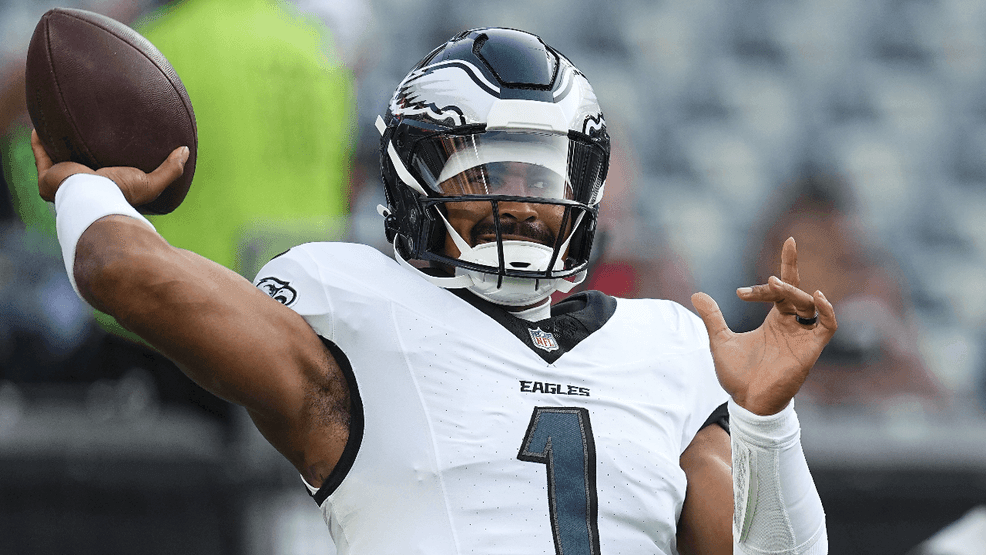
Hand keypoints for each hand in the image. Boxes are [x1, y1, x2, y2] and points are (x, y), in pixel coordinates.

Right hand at [32, 129, 187, 205]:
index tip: (111, 146)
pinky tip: (39, 128)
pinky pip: (41, 155)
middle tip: (84, 130)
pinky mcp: (48, 177)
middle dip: (78, 151)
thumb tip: (185, 150)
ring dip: (58, 145)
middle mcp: (83, 189)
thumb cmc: (122, 194)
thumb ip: (170, 170)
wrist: (94, 198)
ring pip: (58, 161)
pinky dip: (39, 142)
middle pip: (80, 167)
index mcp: (105, 190)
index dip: (106, 162)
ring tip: (60, 125)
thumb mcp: (151, 183)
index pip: (105, 177)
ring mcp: (63, 184)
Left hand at [691, 237, 837, 414]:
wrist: (747, 402)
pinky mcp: (810, 349)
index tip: (739, 293)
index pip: (778, 291)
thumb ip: (712, 318)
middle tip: (769, 276)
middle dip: (789, 271)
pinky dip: (827, 311)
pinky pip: (828, 326)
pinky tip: (818, 296)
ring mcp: (801, 336)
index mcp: (773, 321)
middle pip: (796, 290)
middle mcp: (790, 325)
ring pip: (807, 304)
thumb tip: (696, 294)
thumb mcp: (721, 341)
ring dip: (793, 292)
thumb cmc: (738, 375)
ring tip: (774, 284)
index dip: (762, 287)